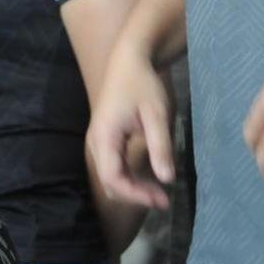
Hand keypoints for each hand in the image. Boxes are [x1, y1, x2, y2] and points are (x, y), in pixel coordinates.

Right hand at [87, 43, 173, 208]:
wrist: (128, 63)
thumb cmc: (143, 86)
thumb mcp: (157, 115)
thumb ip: (160, 147)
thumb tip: (167, 179)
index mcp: (105, 137)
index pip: (113, 177)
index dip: (135, 194)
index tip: (161, 200)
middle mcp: (96, 143)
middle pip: (109, 181)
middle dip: (135, 195)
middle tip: (165, 200)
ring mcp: (99, 142)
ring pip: (111, 176)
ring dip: (133, 187)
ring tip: (160, 192)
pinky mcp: (105, 140)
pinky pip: (113, 166)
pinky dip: (130, 177)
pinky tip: (150, 177)